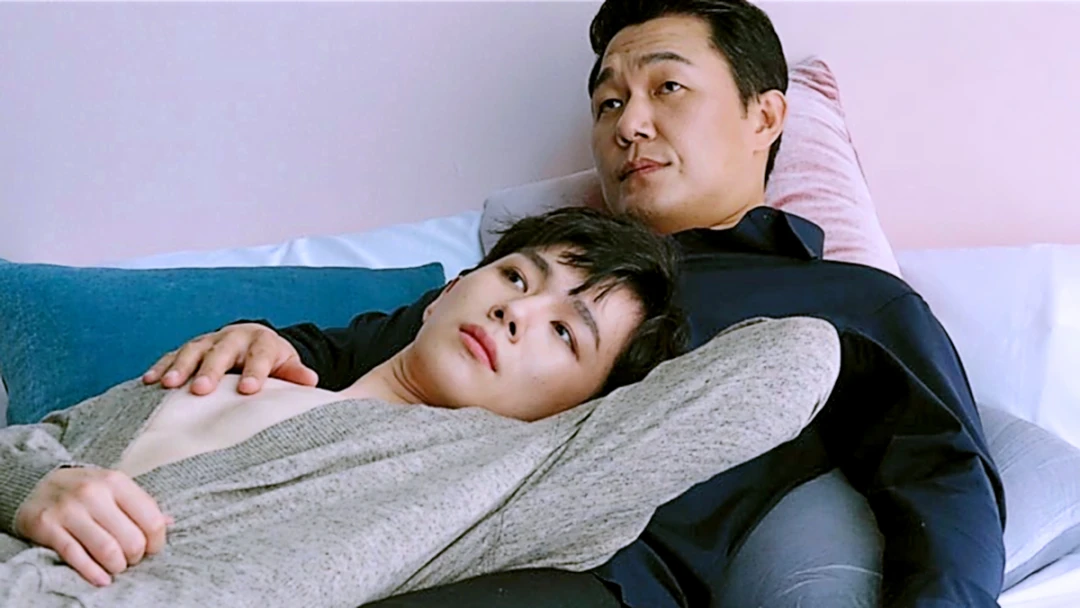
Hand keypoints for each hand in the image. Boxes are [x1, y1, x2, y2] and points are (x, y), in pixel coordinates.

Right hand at [15, 467, 171, 586]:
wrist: (35, 484)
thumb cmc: (85, 490)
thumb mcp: (114, 488)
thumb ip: (141, 504)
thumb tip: (170, 523)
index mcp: (116, 482)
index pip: (151, 520)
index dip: (156, 542)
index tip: (151, 549)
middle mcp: (93, 493)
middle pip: (131, 539)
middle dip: (136, 557)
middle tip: (131, 559)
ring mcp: (69, 510)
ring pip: (106, 550)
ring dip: (116, 566)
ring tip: (116, 566)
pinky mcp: (47, 526)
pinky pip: (75, 556)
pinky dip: (92, 572)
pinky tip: (102, 579)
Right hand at [141, 323, 317, 395]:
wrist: (253, 340)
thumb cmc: (271, 360)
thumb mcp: (287, 364)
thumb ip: (295, 374)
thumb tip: (311, 382)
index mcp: (262, 343)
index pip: (259, 357)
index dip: (255, 372)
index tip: (249, 390)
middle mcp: (234, 338)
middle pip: (222, 352)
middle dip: (211, 370)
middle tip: (201, 390)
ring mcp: (209, 341)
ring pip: (193, 350)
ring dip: (179, 367)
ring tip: (168, 385)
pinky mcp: (191, 347)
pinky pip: (173, 355)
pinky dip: (161, 366)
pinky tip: (149, 381)